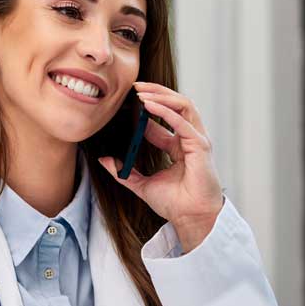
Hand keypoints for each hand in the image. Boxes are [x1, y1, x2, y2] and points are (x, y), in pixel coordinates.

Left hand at [98, 81, 224, 252]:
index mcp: (178, 146)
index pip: (163, 119)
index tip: (126, 102)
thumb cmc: (174, 203)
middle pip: (176, 105)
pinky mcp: (200, 146)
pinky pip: (183, 122)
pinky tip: (149, 106)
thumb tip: (104, 159)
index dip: (145, 109)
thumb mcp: (141, 185)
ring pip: (184, 106)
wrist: (189, 218)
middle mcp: (189, 139)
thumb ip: (123, 172)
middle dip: (156, 92)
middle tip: (134, 86)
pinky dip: (166, 112)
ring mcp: (197, 141)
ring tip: (141, 91)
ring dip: (162, 95)